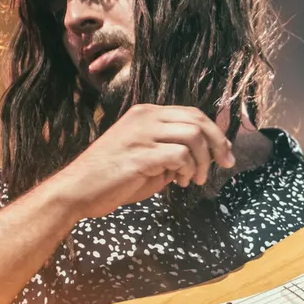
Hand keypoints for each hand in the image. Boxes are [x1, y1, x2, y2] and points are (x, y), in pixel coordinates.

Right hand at [50, 104, 235, 218]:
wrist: (77, 190)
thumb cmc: (112, 177)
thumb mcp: (148, 157)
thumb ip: (172, 150)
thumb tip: (205, 155)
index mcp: (146, 113)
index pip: (192, 113)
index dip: (215, 132)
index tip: (226, 153)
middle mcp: (145, 117)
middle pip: (198, 120)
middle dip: (218, 143)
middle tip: (225, 164)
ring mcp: (142, 133)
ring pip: (193, 136)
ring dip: (202, 161)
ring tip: (193, 179)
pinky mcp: (140, 154)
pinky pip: (180, 156)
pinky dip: (187, 170)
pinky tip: (180, 182)